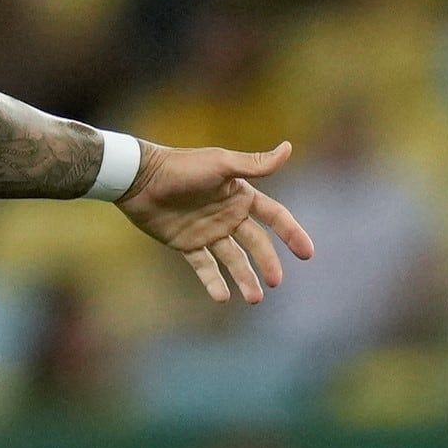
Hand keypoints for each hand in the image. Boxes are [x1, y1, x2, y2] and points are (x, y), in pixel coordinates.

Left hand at [117, 139, 314, 303]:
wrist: (139, 179)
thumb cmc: (182, 168)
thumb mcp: (221, 165)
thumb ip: (255, 165)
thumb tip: (288, 148)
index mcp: (240, 196)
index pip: (275, 217)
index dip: (292, 233)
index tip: (307, 254)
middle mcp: (228, 215)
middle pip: (256, 244)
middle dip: (268, 263)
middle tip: (276, 282)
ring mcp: (208, 231)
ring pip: (233, 260)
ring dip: (245, 278)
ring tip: (254, 299)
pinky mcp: (186, 244)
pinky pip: (204, 266)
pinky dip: (213, 282)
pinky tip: (223, 297)